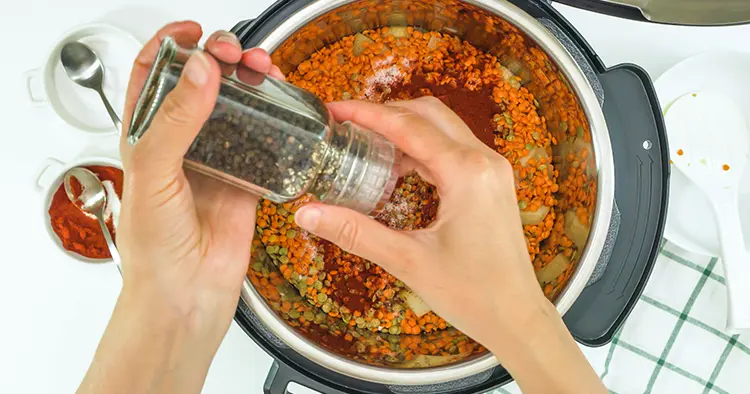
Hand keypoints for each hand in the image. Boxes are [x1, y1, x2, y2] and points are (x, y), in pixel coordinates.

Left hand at [78, 21, 284, 393]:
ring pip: (237, 106)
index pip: (155, 76)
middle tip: (235, 54)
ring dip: (251, 83)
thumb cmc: (154, 248)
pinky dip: (276, 119)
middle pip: (202, 84)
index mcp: (146, 137)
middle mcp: (183, 144)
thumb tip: (200, 73)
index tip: (193, 33)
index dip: (172, 47)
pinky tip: (282, 107)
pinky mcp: (247, 178)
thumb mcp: (152, 174)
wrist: (186, 293)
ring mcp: (218, 159)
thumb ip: (174, 121)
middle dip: (219, 58)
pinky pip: (265, 139)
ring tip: (263, 70)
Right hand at [293, 97, 604, 392]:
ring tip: (365, 142)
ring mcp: (492, 171)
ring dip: (405, 129)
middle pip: (428, 114)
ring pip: (443, 129)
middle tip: (347, 122)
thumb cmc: (473, 294)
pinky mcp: (492, 184)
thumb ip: (355, 232)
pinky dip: (423, 149)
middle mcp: (484, 162)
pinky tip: (397, 167)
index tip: (335, 109)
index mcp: (466, 173)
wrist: (517, 317)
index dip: (367, 113)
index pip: (408, 127)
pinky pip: (454, 150)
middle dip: (385, 113)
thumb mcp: (408, 261)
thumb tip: (308, 214)